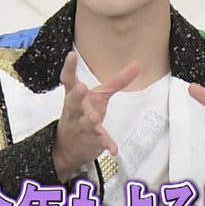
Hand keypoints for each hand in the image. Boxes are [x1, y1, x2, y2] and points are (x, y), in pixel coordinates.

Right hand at [51, 51, 140, 181]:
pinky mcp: (90, 140)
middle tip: (81, 87)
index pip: (68, 80)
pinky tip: (113, 149)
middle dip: (76, 95)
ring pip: (84, 122)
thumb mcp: (99, 96)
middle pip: (72, 101)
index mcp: (74, 96)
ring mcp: (81, 126)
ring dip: (89, 120)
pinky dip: (106, 144)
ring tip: (94, 116)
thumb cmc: (82, 114)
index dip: (69, 68)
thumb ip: (117, 81)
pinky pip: (98, 141)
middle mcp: (75, 110)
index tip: (71, 55)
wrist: (66, 147)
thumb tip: (137, 63)